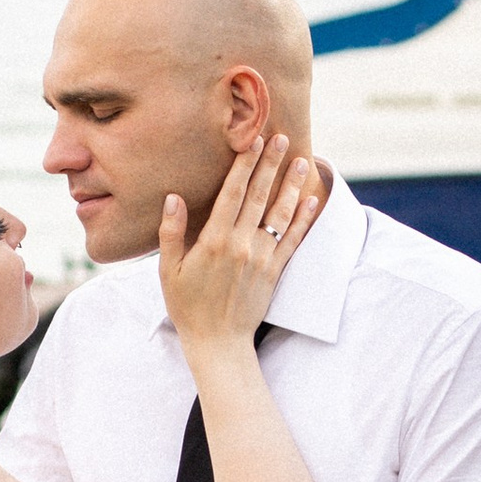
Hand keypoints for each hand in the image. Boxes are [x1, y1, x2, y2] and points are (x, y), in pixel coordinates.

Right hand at [159, 135, 323, 354]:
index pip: (232, 194)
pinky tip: (312, 202)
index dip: (244, 166)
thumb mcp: (168, 271)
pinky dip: (303, 220)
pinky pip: (292, 241)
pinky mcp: (274, 272)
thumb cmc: (187, 306)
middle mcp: (242, 245)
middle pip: (259, 197)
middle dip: (271, 165)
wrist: (218, 343)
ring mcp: (262, 258)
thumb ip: (172, 233)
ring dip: (292, 186)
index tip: (253, 142)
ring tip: (303, 161)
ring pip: (280, 215)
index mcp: (214, 241)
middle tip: (282, 139)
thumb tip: (173, 198)